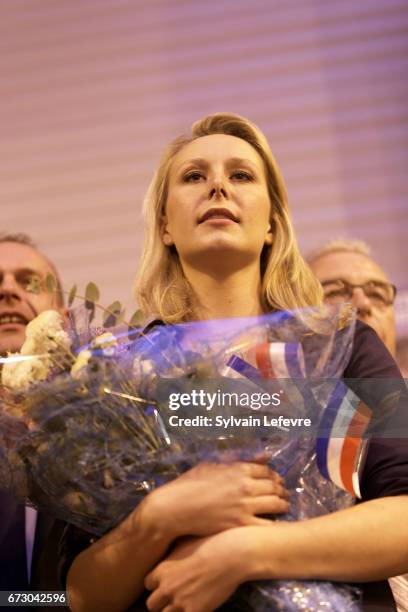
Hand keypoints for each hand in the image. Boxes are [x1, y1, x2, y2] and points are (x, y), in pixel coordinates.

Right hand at [144, 460, 288, 538]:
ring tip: (284, 506)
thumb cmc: (190, 484)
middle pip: (275, 486)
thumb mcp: (212, 465)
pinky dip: (274, 523)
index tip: (277, 479)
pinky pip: (267, 524)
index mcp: (239, 469)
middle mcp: (246, 486)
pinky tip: (274, 523)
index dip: (275, 475)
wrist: (176, 508)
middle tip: (284, 493)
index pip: (267, 470)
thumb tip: (263, 456)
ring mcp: (245, 506)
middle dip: (282, 489)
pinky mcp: (241, 524)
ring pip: (276, 504)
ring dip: (283, 504)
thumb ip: (238, 460)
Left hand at [145, 531, 247, 611]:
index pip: (147, 584)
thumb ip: (172, 555)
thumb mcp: (185, 543)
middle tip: (175, 597)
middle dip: (162, 602)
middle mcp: (167, 587)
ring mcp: (180, 602)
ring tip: (185, 603)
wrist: (231, 555)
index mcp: (162, 569)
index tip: (167, 584)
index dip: (157, 585)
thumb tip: (168, 553)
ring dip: (173, 611)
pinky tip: (197, 607)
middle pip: (152, 605)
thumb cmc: (211, 543)